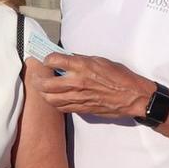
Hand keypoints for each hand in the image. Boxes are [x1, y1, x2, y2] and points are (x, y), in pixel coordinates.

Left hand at [36, 53, 153, 118]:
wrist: (132, 96)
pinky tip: (54, 98)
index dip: (46, 60)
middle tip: (36, 76)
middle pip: (46, 83)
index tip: (46, 60)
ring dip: (43, 93)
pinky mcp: (81, 108)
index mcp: (82, 65)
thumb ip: (81, 60)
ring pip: (50, 98)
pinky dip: (54, 102)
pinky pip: (61, 107)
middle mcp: (77, 82)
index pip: (54, 60)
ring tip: (42, 88)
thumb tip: (67, 60)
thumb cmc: (120, 76)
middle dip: (37, 79)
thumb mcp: (100, 60)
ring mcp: (78, 97)